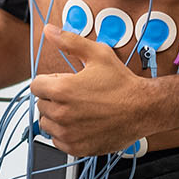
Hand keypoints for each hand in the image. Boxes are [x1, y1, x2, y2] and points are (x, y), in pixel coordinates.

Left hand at [30, 25, 152, 155]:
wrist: (144, 109)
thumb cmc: (122, 83)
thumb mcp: (98, 54)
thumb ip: (69, 41)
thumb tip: (49, 31)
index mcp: (61, 90)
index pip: (35, 86)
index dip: (49, 81)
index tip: (63, 82)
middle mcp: (61, 114)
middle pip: (41, 104)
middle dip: (54, 98)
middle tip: (76, 95)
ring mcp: (68, 133)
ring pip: (48, 124)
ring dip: (58, 117)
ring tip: (80, 110)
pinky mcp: (76, 147)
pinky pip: (58, 140)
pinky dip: (66, 134)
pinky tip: (83, 124)